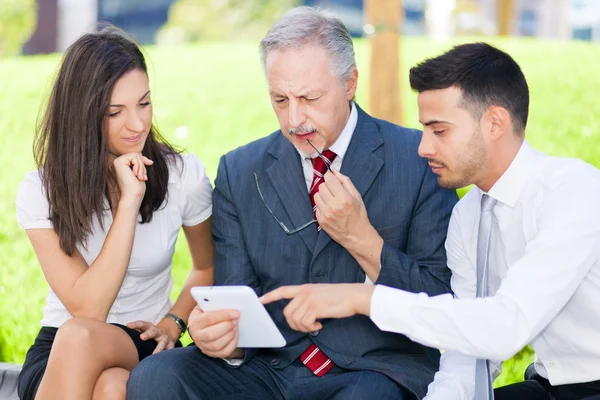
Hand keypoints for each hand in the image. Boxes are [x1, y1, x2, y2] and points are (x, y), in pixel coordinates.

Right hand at [110, 152, 152, 205]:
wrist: (132, 197)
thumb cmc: (136, 189)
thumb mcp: (139, 173)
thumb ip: (138, 163)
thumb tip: (140, 153)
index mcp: (120, 167)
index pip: (134, 156)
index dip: (143, 160)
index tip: (151, 163)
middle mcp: (116, 164)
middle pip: (135, 154)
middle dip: (142, 165)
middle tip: (142, 177)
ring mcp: (116, 162)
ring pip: (135, 155)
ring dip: (141, 166)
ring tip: (139, 177)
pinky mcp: (118, 162)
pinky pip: (134, 156)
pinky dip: (139, 165)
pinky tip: (136, 175)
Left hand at [126, 320, 175, 353]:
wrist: (166, 333)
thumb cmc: (148, 334)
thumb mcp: (141, 331)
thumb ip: (131, 334)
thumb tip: (114, 338)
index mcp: (148, 327)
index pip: (142, 324)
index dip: (135, 324)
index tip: (128, 326)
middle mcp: (157, 331)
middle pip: (153, 331)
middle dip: (148, 334)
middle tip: (142, 337)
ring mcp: (164, 338)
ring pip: (163, 341)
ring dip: (159, 347)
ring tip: (155, 354)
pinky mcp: (170, 344)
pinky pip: (170, 349)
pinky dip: (168, 353)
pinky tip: (164, 358)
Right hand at [188, 306, 241, 357]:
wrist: (203, 327)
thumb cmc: (207, 313)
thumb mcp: (206, 305)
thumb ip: (214, 303)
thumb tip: (230, 301)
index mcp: (194, 321)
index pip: (209, 318)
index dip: (224, 315)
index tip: (236, 313)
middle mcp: (196, 335)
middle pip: (212, 334)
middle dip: (227, 326)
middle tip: (237, 320)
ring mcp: (203, 346)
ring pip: (217, 345)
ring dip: (230, 335)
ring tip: (236, 327)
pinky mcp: (211, 353)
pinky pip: (223, 352)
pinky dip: (232, 344)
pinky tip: (235, 335)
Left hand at [260, 284, 374, 331]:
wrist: (354, 296)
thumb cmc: (340, 297)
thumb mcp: (320, 293)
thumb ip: (308, 299)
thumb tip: (301, 314)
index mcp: (305, 288)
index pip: (283, 290)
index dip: (270, 296)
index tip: (260, 300)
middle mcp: (305, 293)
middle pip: (287, 312)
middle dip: (294, 324)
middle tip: (306, 326)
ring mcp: (310, 300)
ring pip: (296, 320)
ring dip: (304, 327)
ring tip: (315, 324)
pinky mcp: (316, 308)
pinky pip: (305, 323)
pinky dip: (311, 327)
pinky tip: (320, 324)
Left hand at [313, 170, 369, 245]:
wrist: (356, 235)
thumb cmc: (359, 214)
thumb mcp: (357, 195)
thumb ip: (345, 181)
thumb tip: (334, 171)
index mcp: (344, 198)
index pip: (329, 179)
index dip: (330, 177)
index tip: (332, 179)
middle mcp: (333, 206)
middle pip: (321, 186)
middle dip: (327, 186)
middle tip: (334, 191)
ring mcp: (326, 214)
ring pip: (316, 195)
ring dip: (323, 195)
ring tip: (331, 200)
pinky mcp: (321, 220)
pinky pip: (316, 206)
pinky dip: (322, 205)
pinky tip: (330, 209)